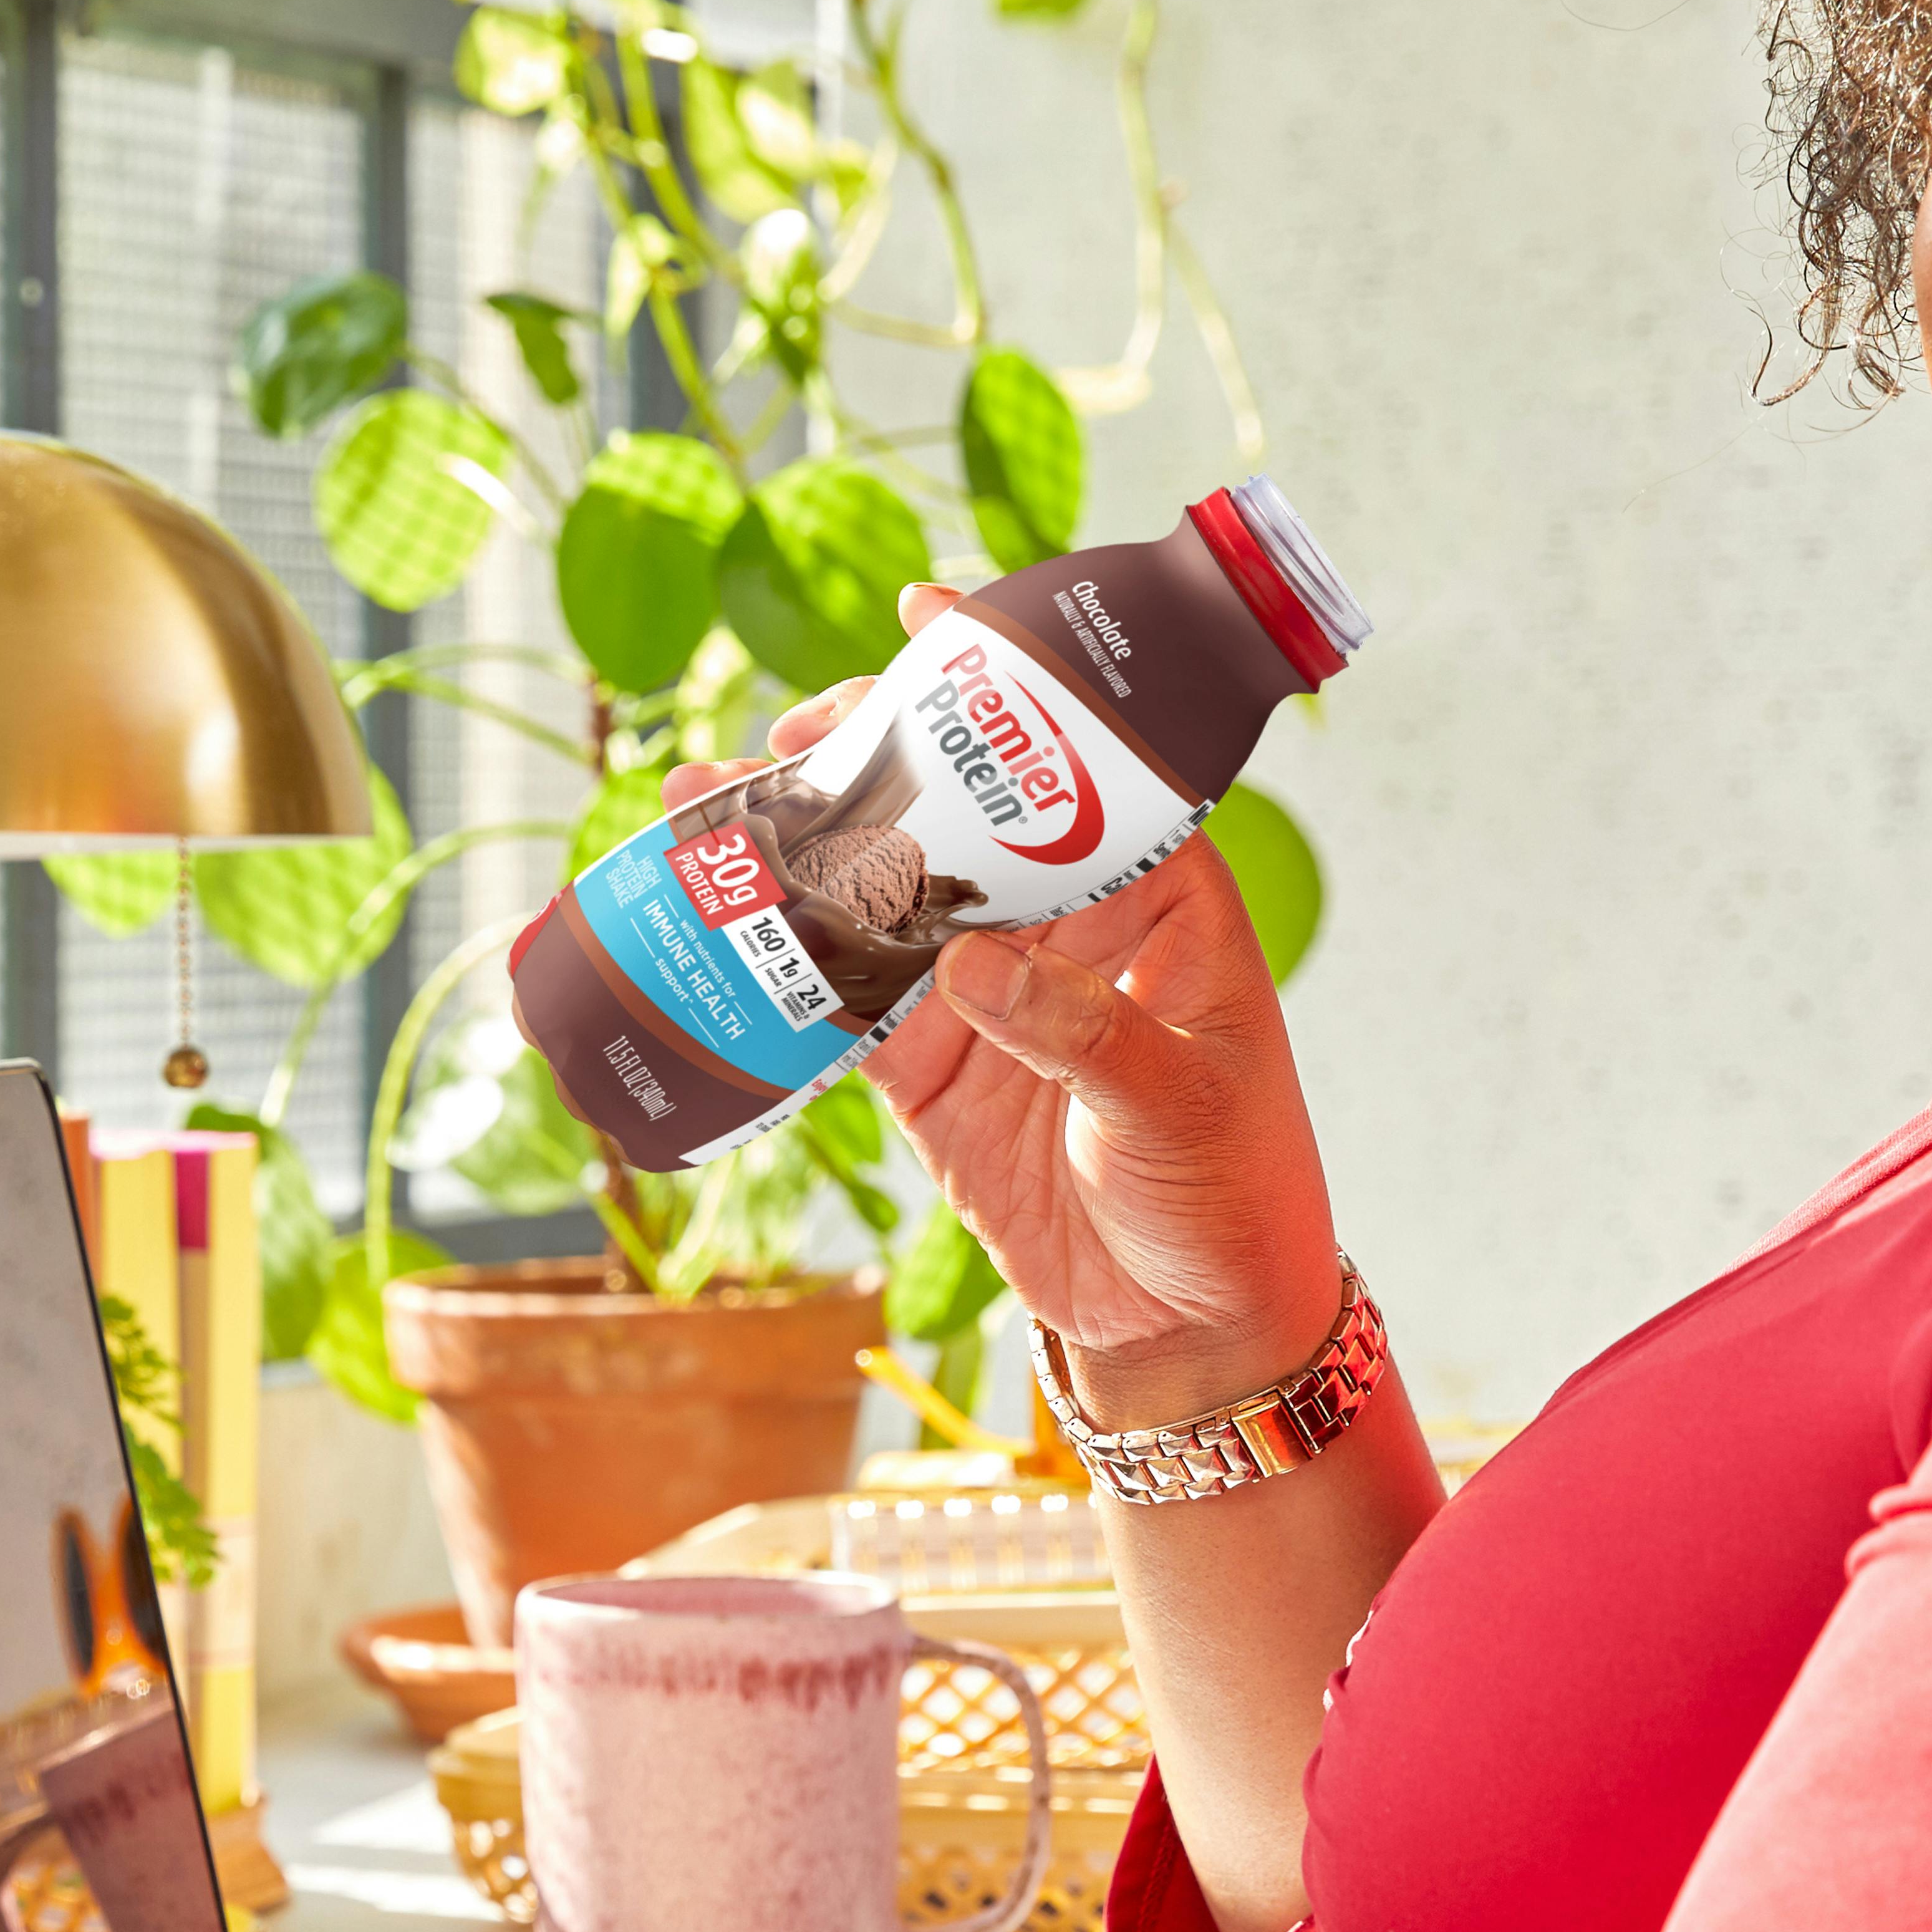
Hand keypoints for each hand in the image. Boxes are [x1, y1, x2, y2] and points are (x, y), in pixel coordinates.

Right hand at [666, 584, 1342, 1422]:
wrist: (1193, 1321)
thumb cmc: (1231, 1189)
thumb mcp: (1179, 1101)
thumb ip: (1082, 1029)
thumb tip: (970, 959)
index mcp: (1152, 898)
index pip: (1078, 763)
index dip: (1005, 685)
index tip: (926, 610)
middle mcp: (1061, 926)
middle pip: (952, 812)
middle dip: (864, 759)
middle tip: (783, 730)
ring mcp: (985, 994)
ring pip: (878, 894)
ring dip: (793, 848)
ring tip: (701, 801)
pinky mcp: (931, 1070)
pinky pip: (841, 999)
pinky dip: (775, 961)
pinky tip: (709, 912)